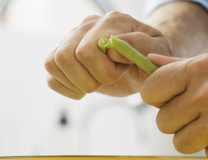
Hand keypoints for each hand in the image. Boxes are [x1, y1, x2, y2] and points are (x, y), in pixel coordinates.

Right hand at [44, 11, 171, 98]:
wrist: (141, 65)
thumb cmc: (150, 58)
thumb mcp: (157, 53)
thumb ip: (140, 46)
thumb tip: (112, 48)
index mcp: (112, 21)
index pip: (88, 50)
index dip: (104, 72)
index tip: (122, 70)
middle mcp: (88, 25)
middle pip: (65, 56)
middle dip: (88, 79)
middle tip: (107, 80)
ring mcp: (72, 39)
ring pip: (53, 63)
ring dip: (76, 83)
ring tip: (95, 83)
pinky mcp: (62, 56)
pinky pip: (50, 75)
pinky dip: (66, 88)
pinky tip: (83, 89)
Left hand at [142, 51, 207, 157]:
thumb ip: (185, 66)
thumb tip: (149, 63)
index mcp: (202, 68)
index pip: (152, 88)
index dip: (159, 98)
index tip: (172, 101)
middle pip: (163, 122)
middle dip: (180, 123)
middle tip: (204, 117)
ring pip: (180, 142)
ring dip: (198, 140)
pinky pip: (206, 156)